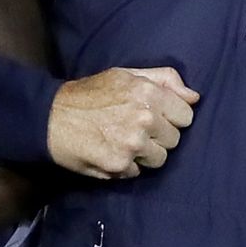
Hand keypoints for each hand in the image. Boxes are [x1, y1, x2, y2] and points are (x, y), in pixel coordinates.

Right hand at [47, 66, 198, 178]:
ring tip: (123, 140)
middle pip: (174, 139)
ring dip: (145, 153)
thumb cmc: (90, 93)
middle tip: (135, 127)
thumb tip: (194, 96)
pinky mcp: (120, 166)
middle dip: (159, 135)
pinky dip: (127, 166)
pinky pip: (138, 172)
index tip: (156, 116)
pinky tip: (111, 151)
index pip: (186, 114)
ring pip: (160, 158)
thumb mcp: (126, 74)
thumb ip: (164, 80)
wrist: (51, 118)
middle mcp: (144, 119)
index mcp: (149, 93)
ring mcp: (133, 145)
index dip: (172, 116)